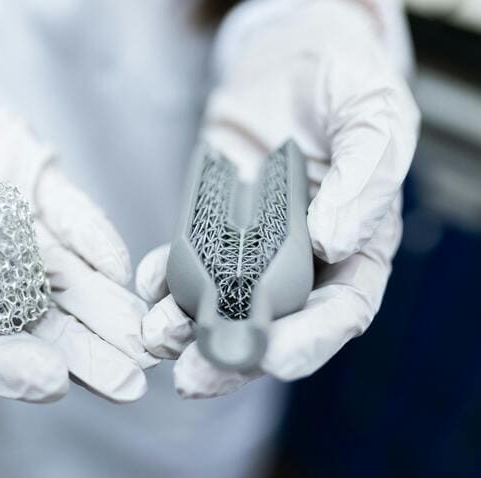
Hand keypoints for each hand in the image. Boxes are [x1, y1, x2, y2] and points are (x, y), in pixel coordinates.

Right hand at [0, 43, 155, 402]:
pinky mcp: (37, 185)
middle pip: (37, 324)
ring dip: (106, 310)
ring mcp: (15, 225)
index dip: (8, 366)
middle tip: (128, 383)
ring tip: (146, 340)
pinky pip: (72, 216)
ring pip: (67, 279)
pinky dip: (96, 239)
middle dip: (83, 355)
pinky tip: (123, 266)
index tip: (48, 379)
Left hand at [136, 0, 418, 397]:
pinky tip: (146, 288)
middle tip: (193, 378)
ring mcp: (252, 248)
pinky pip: (185, 264)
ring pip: (222, 306)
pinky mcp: (210, 227)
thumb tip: (334, 241)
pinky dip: (164, 281)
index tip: (274, 358)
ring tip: (157, 338)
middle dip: (233, 358)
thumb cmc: (342, 83)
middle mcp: (305, 261)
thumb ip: (365, 176)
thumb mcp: (372, 116)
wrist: (285, 58)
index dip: (310, 342)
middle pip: (273, 327)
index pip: (340, 312)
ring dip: (188, 330)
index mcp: (357, 248)